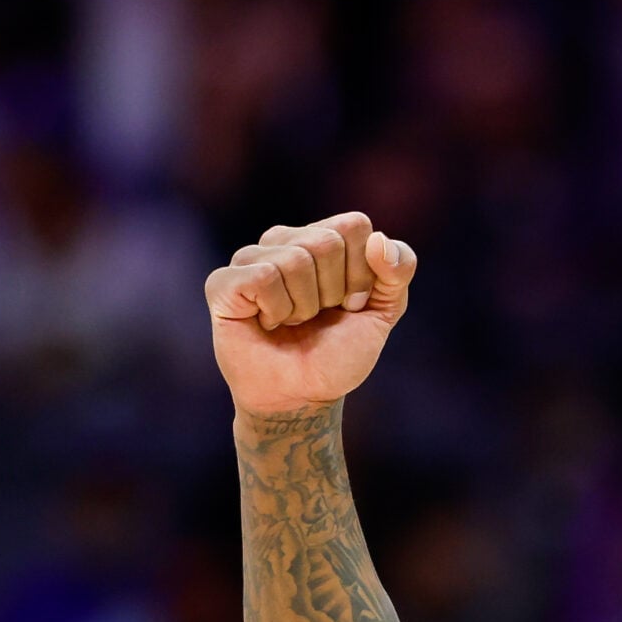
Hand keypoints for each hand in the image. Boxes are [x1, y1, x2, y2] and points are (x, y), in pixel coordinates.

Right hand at [206, 212, 416, 416]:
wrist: (303, 394)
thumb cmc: (338, 352)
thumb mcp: (383, 312)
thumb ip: (398, 272)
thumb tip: (379, 240)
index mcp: (324, 237)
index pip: (354, 226)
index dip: (362, 273)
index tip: (351, 304)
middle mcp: (285, 240)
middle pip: (326, 242)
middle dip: (334, 291)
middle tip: (319, 316)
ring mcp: (250, 258)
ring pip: (296, 259)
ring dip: (305, 306)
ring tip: (293, 321)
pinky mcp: (223, 282)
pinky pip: (263, 277)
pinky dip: (277, 310)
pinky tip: (268, 322)